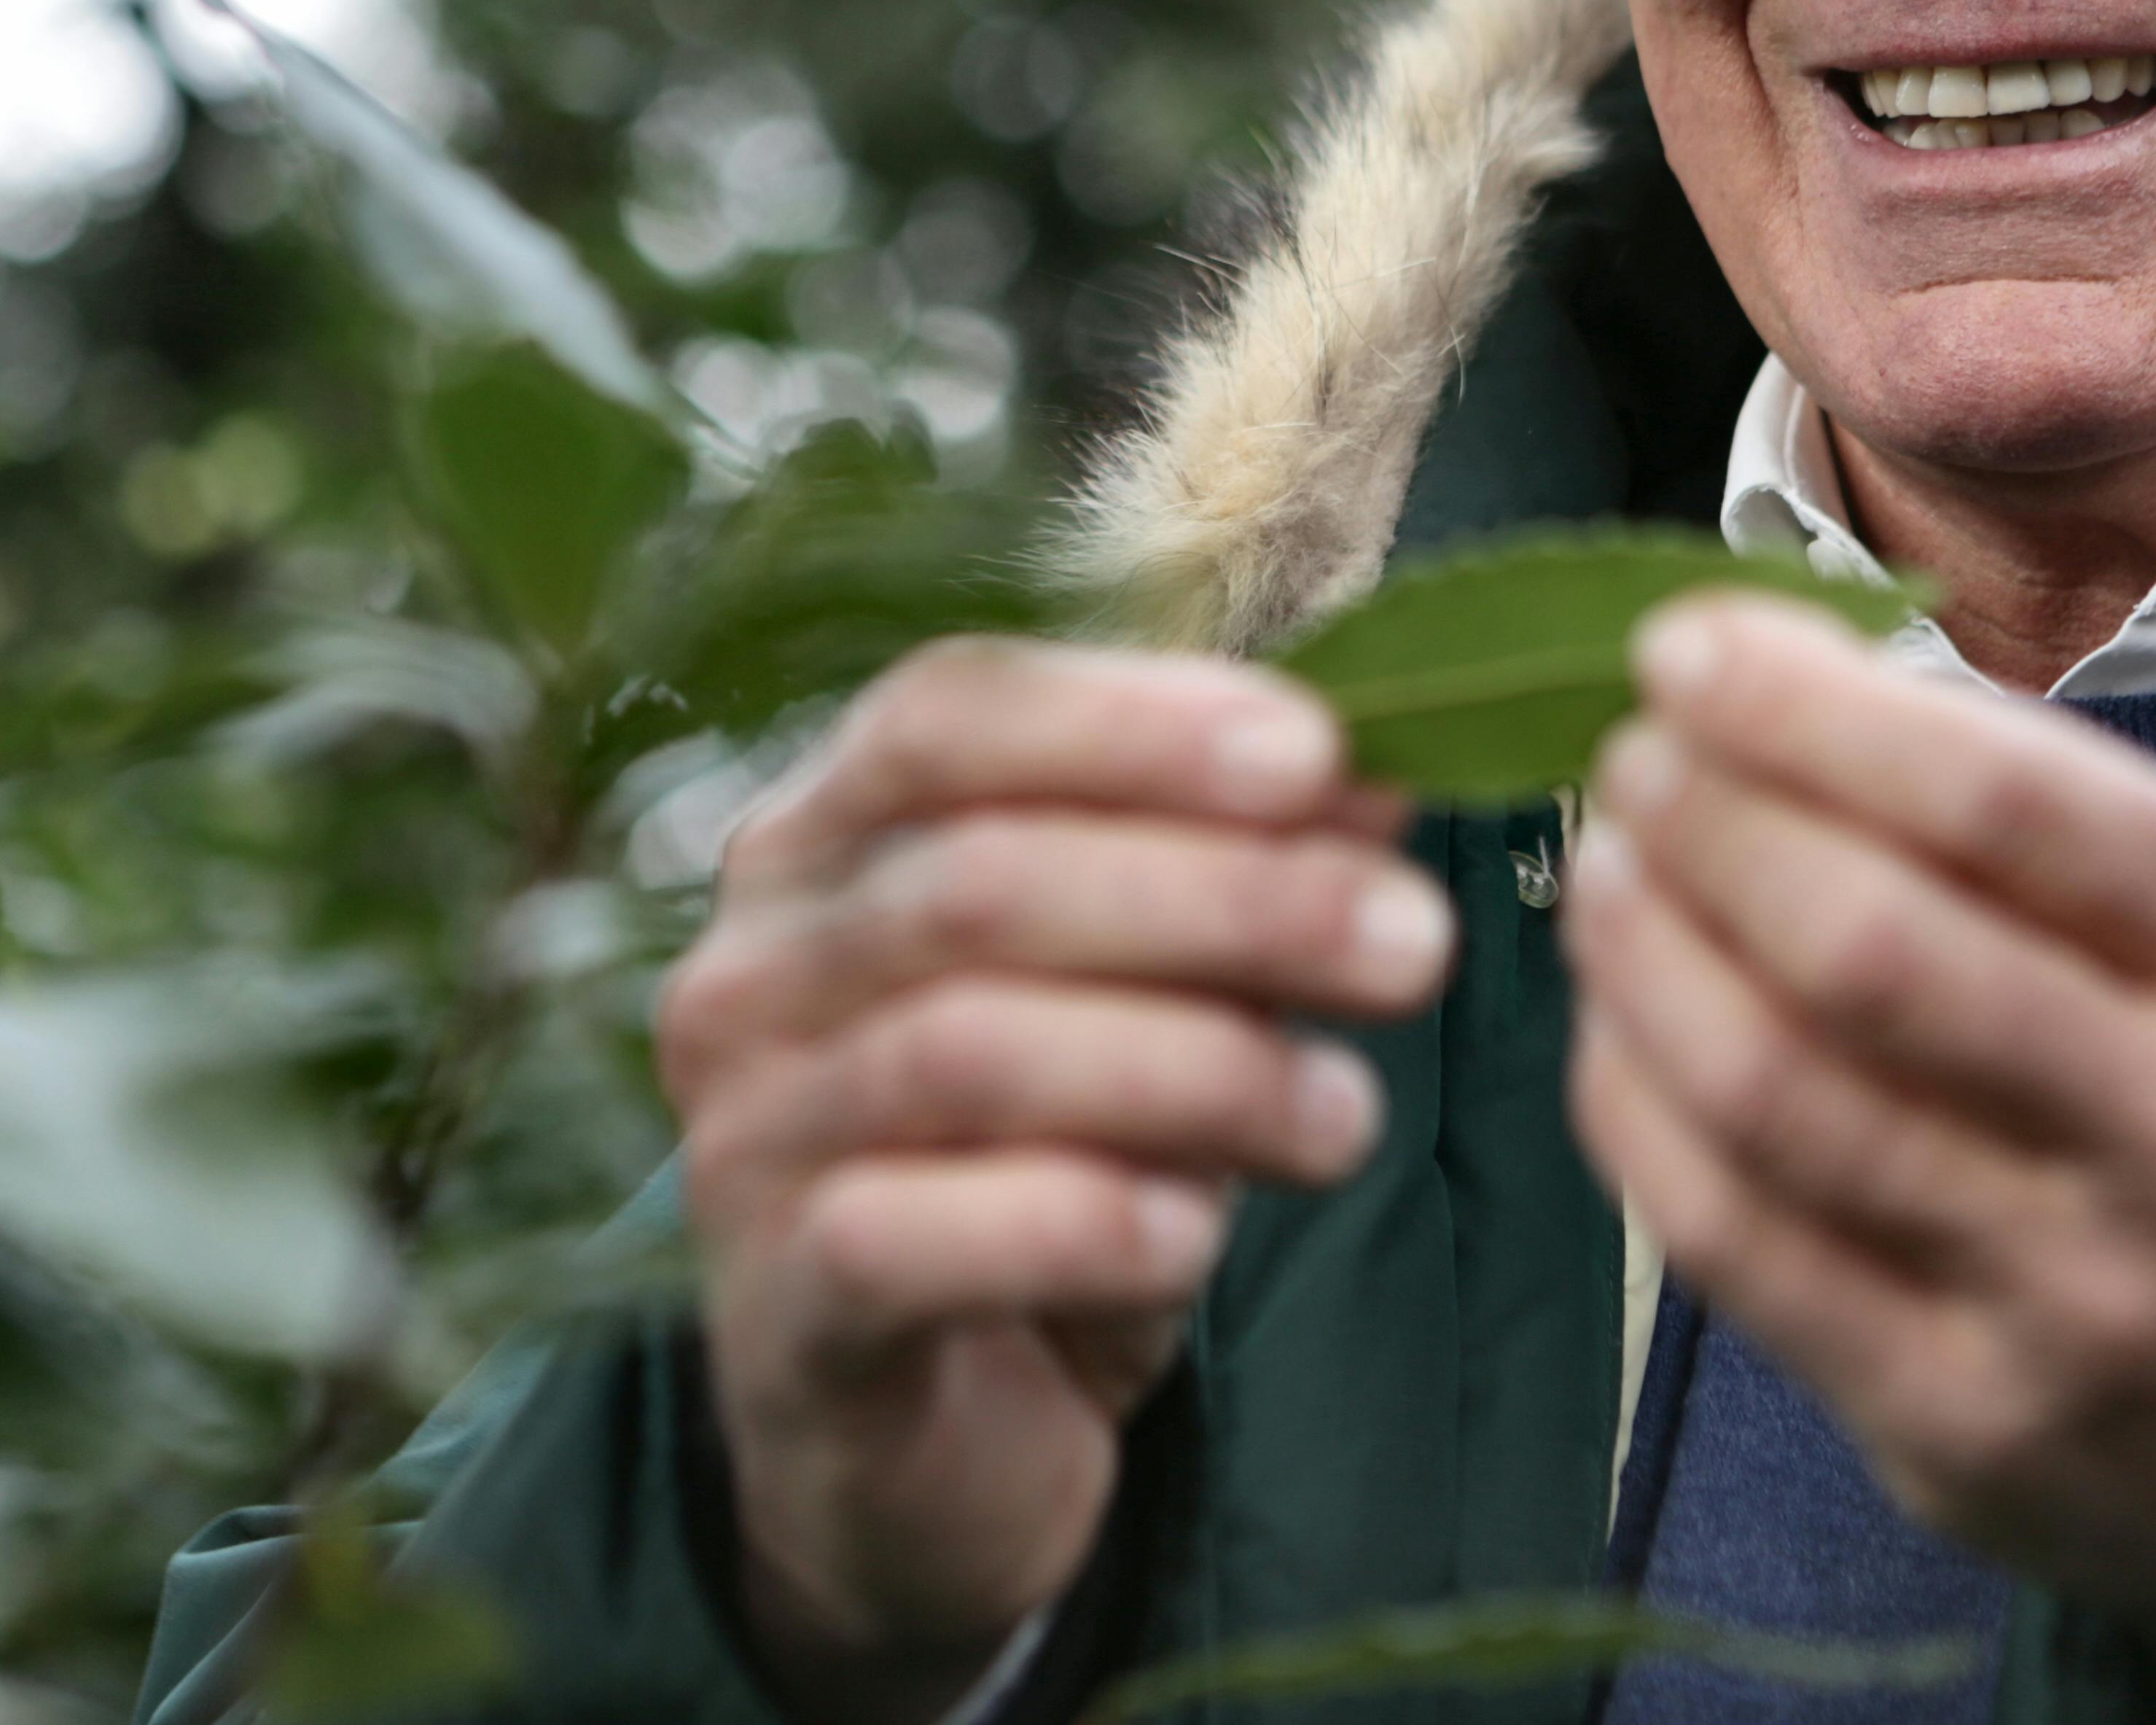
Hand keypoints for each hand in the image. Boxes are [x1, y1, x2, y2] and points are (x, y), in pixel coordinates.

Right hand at [657, 639, 1454, 1721]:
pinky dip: (1072, 1222)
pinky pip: (908, 1239)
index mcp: (821, 841)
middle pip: (977, 878)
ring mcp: (744, 1141)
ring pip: (962, 1051)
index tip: (1320, 756)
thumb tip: (1380, 774)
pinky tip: (1195, 1234)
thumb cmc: (1042, 1162)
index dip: (1136, 723)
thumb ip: (1238, 878)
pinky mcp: (777, 1316)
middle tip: (1411, 943)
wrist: (924, 1442)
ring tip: (1348, 1116)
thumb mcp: (1155, 1000)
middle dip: (1220, 898)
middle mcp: (752, 969)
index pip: (949, 714)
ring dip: (1190, 1069)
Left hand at [1562, 596, 2155, 1672]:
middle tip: (1631, 756)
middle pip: (1870, 950)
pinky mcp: (1961, 1429)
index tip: (1687, 646)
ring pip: (1774, 1096)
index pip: (2011, 801)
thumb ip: (2058, 811)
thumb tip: (1786, 686)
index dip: (1810, 710)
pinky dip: (1635, 1101)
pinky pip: (1729, 1240)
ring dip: (1643, 951)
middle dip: (1709, 823)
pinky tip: (1617, 1017)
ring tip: (1604, 862)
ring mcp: (2084, 1310)